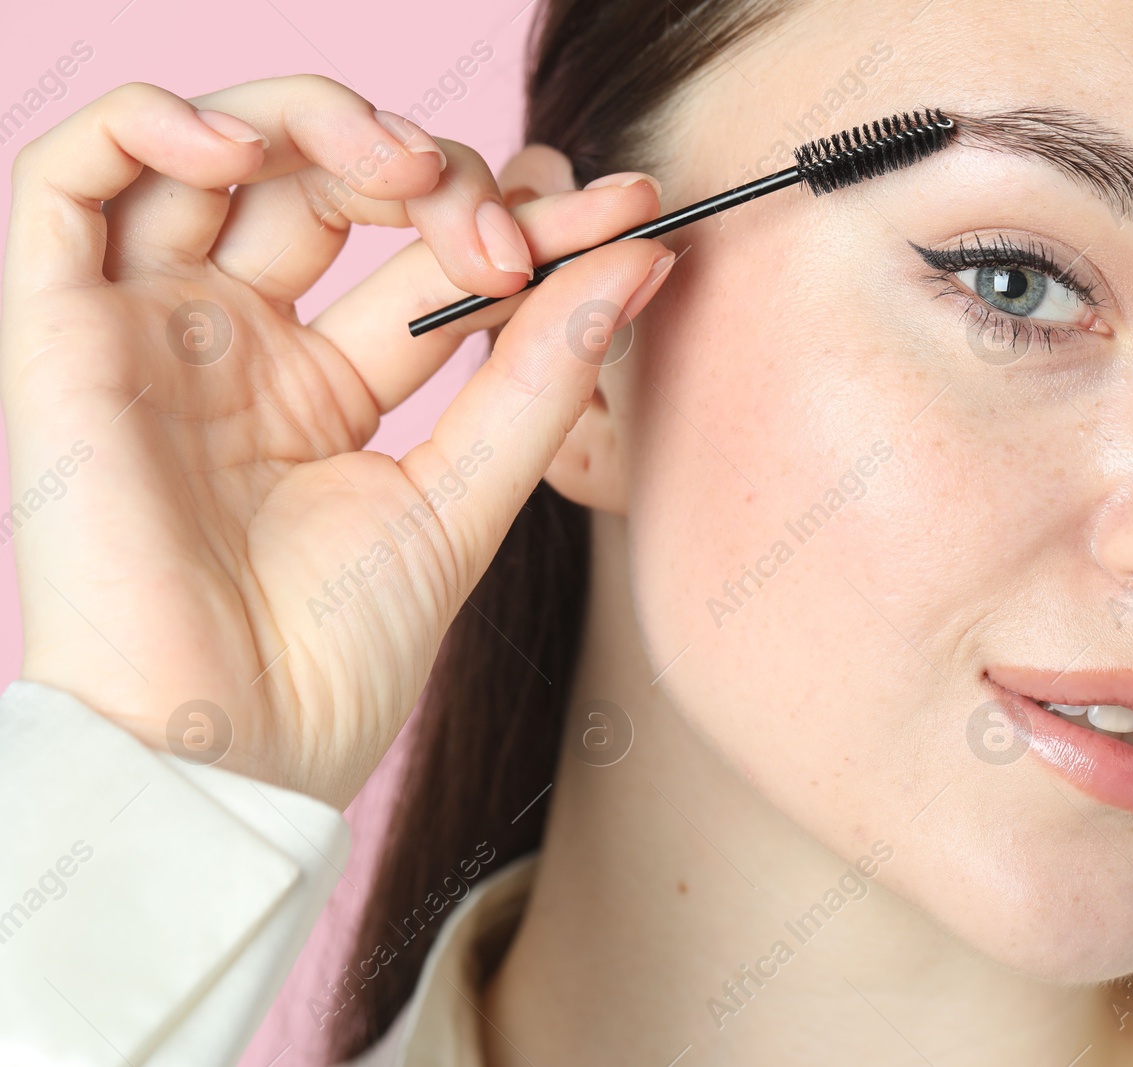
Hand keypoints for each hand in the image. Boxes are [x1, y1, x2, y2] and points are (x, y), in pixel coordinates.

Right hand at [0, 76, 672, 806]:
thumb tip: (636, 259)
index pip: (427, 258)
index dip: (522, 221)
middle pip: (328, 182)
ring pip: (212, 149)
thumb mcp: (465, 499)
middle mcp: (237, 344)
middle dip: (434, 173)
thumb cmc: (335, 659)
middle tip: (507, 236)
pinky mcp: (60, 329)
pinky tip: (252, 150)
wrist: (229, 752)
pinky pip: (71, 174)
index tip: (626, 211)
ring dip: (318, 122)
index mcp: (324, 386)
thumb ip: (540, 376)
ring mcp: (152, 329)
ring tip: (406, 173)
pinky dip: (157, 124)